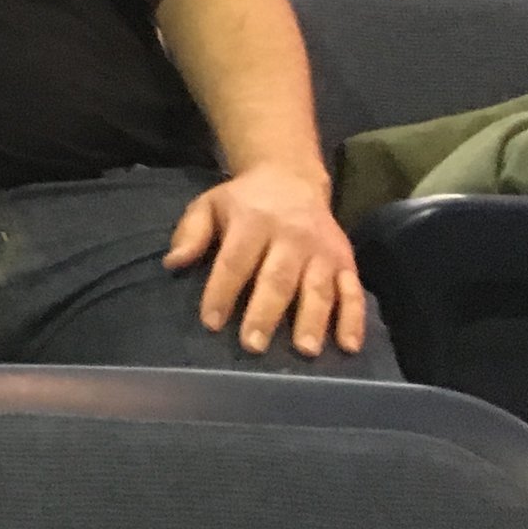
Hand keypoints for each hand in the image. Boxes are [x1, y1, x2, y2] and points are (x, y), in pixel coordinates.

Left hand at [164, 162, 366, 356]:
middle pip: (277, 278)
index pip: (234, 261)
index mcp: (252, 221)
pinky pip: (353, 291)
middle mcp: (290, 236)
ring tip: (304, 350)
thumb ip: (191, 233)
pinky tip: (348, 345)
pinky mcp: (346, 260)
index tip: (211, 323)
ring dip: (313, 320)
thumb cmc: (244, 202)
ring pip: (318, 288)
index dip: (221, 291)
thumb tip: (173, 263)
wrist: (292, 178)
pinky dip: (354, 319)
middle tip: (253, 345)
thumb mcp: (210, 205)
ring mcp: (322, 250)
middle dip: (265, 313)